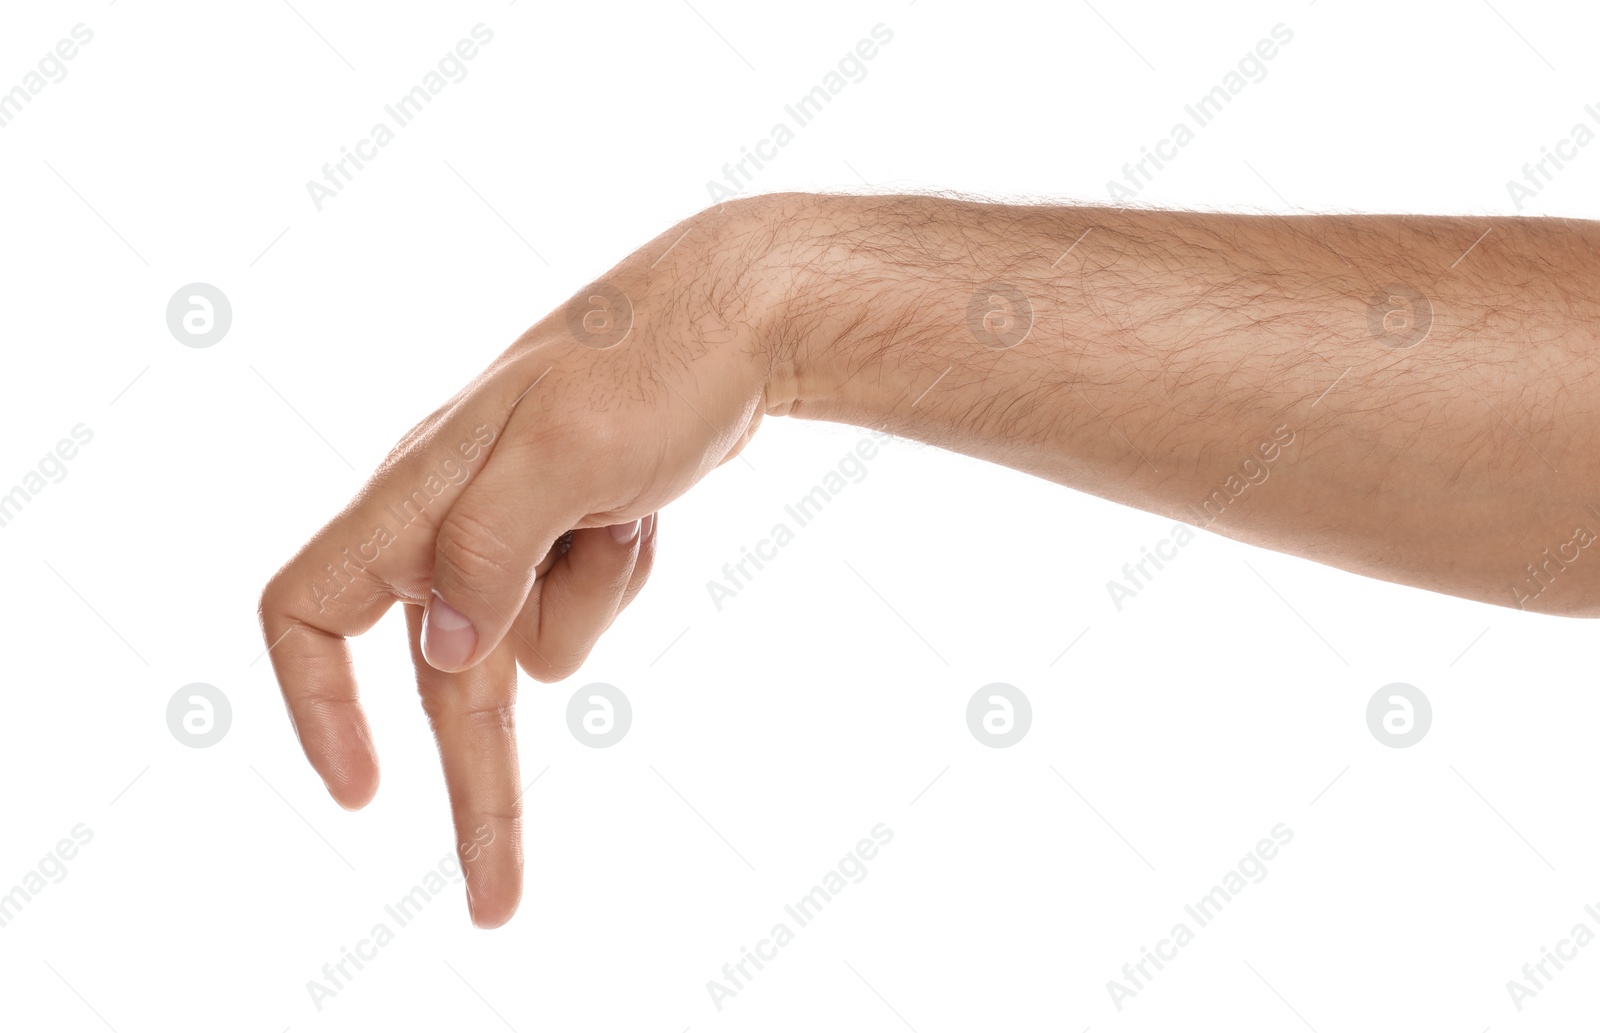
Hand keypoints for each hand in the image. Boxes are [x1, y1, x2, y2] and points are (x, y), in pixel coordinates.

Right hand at [258, 195, 798, 926]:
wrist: (736, 320)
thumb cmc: (645, 362)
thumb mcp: (565, 450)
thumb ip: (487, 548)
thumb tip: (443, 652)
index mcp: (417, 495)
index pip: (310, 609)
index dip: (316, 703)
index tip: (361, 792)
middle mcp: (448, 523)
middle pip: (444, 681)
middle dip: (480, 787)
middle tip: (499, 903)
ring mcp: (511, 533)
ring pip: (531, 645)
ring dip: (594, 597)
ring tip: (627, 506)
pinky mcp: (566, 537)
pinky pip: (583, 609)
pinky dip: (622, 573)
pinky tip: (643, 504)